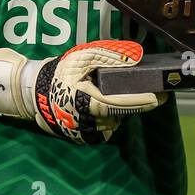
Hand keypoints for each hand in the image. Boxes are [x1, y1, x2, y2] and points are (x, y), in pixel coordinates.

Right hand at [0, 39, 166, 143]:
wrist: (36, 93)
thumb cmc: (61, 72)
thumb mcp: (82, 56)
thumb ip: (108, 55)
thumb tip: (135, 58)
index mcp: (85, 100)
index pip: (118, 104)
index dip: (139, 101)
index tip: (159, 97)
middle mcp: (86, 121)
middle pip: (119, 114)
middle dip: (132, 104)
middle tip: (146, 93)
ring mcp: (84, 132)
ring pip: (113, 122)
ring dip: (119, 111)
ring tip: (113, 95)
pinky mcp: (82, 139)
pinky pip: (105, 129)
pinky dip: (109, 118)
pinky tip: (102, 106)